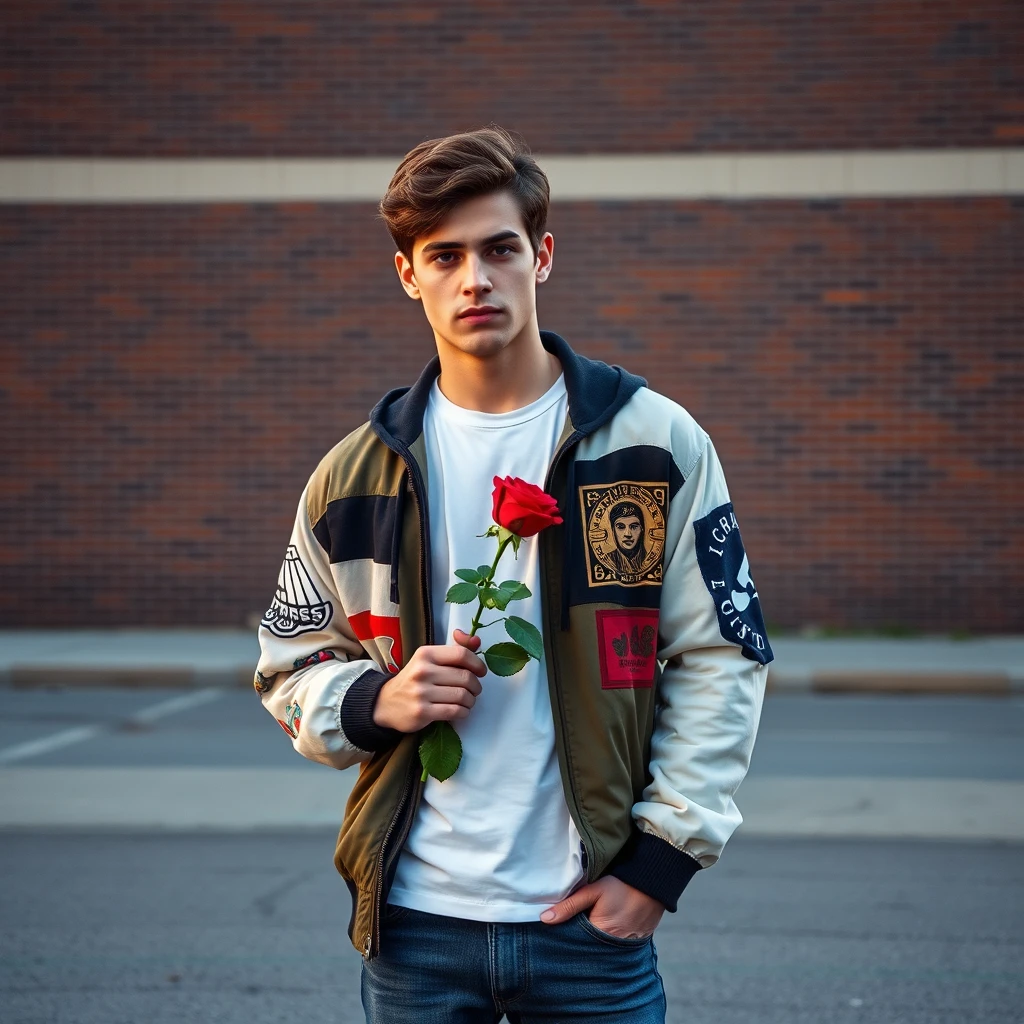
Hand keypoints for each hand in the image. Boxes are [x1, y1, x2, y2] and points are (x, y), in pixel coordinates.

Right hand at [372, 629, 485, 732]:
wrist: (385, 703)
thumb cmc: (414, 680)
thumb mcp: (429, 659)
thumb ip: (454, 649)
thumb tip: (476, 640)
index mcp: (426, 654)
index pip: (461, 654)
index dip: (477, 664)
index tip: (481, 672)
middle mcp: (422, 671)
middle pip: (465, 677)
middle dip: (476, 686)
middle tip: (474, 690)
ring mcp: (421, 692)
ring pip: (462, 695)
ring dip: (471, 701)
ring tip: (467, 701)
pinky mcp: (422, 712)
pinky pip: (454, 711)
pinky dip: (463, 712)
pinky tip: (460, 711)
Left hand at [540, 876, 664, 939]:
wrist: (653, 881)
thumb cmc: (621, 884)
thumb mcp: (593, 891)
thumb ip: (570, 906)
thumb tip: (545, 919)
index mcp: (601, 934)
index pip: (578, 945)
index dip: (568, 940)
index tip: (559, 936)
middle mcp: (615, 946)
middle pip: (591, 950)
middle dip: (581, 945)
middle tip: (572, 935)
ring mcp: (628, 946)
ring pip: (605, 950)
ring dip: (596, 944)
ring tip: (588, 934)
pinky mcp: (637, 942)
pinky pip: (619, 948)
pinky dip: (611, 943)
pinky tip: (604, 934)